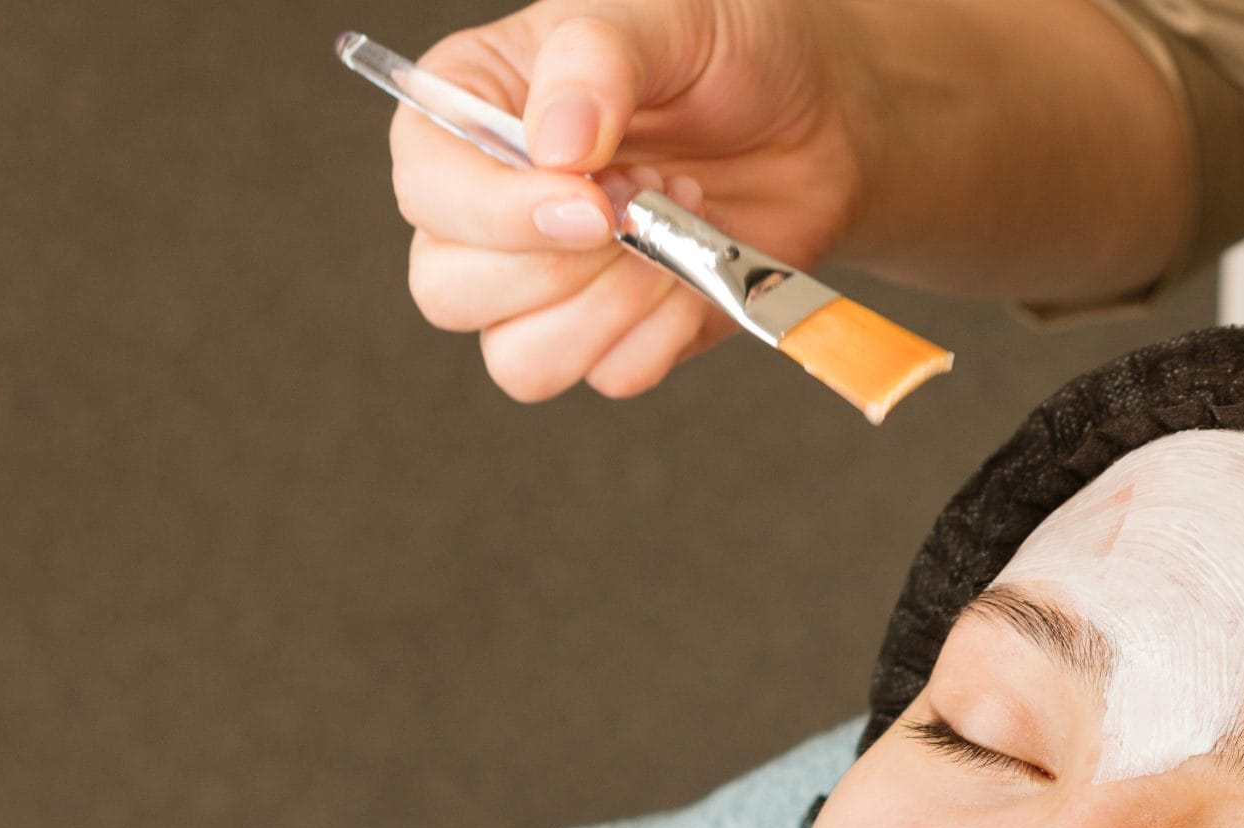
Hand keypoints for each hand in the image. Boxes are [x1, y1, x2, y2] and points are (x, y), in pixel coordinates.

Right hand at [392, 0, 865, 400]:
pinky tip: (699, 268)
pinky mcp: (619, 333)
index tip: (591, 205)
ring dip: (610, 310)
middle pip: (448, 290)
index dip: (494, 213)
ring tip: (677, 227)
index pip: (426, 188)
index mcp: (470, 113)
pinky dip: (664, 333)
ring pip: (519, 360)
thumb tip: (555, 146)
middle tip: (649, 194)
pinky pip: (611, 376)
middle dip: (560, 267)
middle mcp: (490, 209)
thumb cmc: (724, 51)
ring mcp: (549, 284)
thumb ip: (595, 60)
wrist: (817, 115)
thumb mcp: (662, 14)